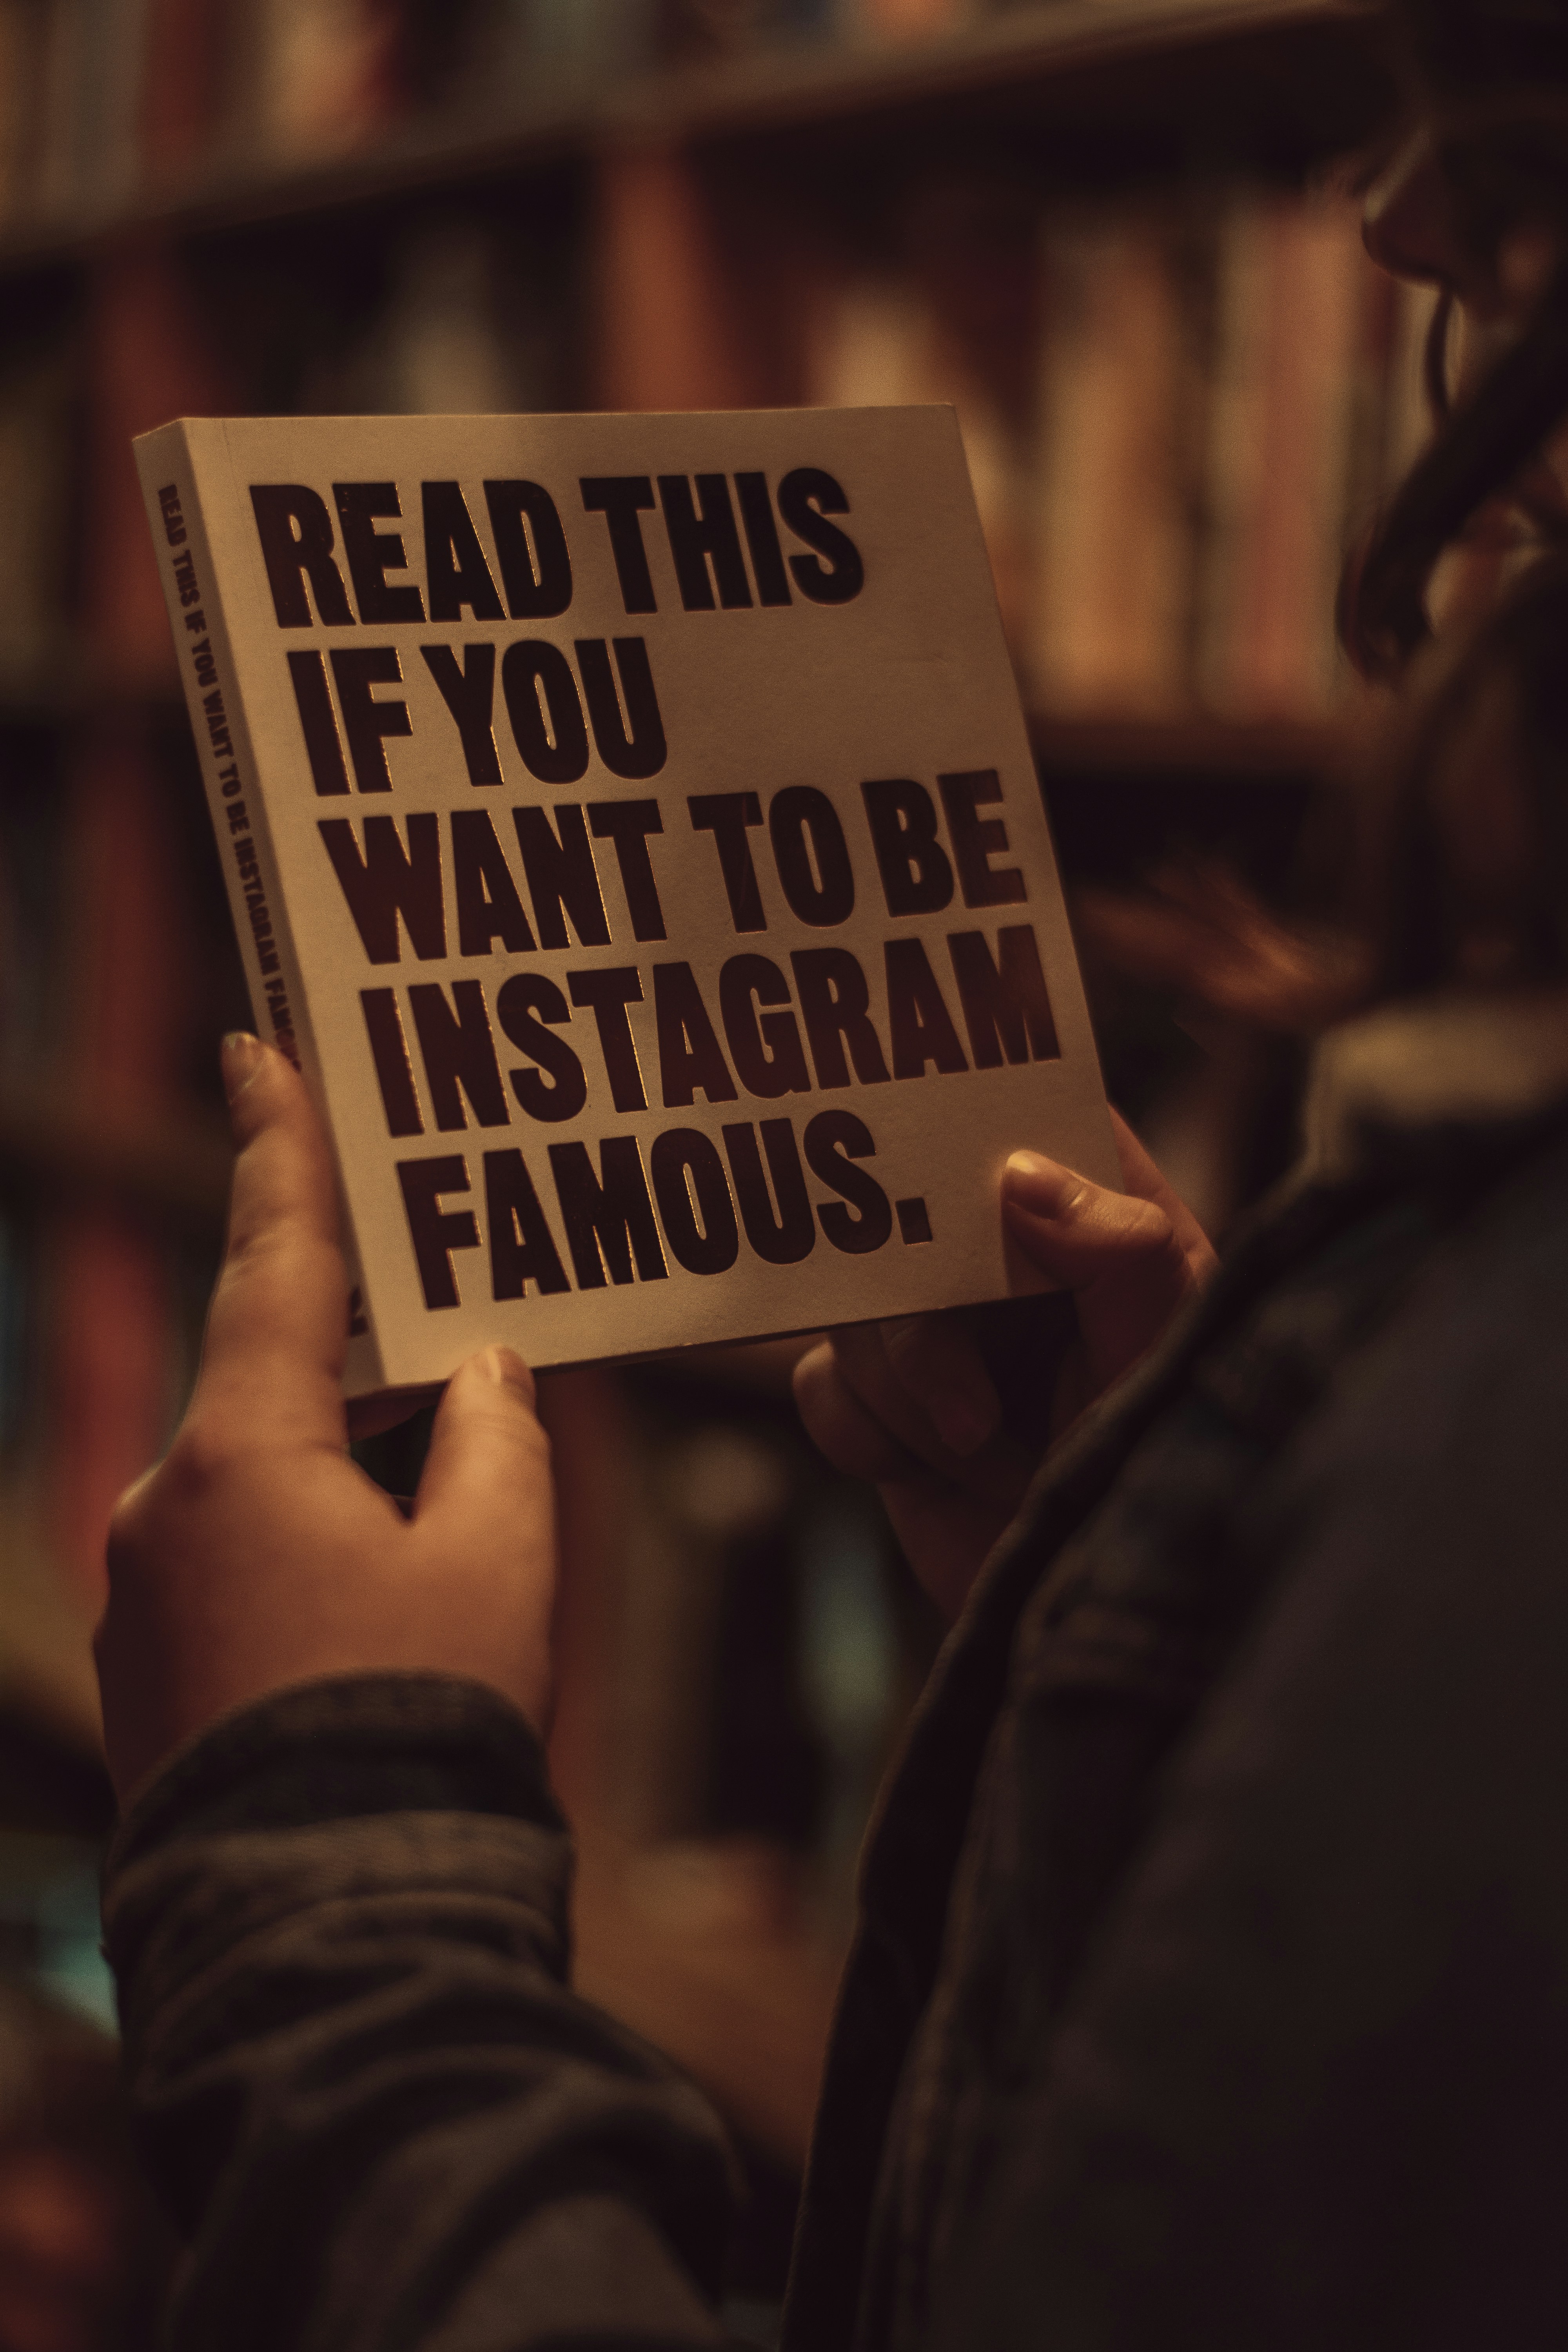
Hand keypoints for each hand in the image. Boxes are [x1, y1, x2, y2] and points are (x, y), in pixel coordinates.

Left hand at [95, 1034, 557, 1806]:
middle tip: (434, 1357)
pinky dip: (306, 1562)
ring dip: (343, 1489)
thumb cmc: (426, 1717)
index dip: (275, 1150)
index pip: (272, 1263)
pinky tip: (378, 1625)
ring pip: (259, 1488)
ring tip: (436, 1551)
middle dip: (359, 1377)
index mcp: (243, 1453)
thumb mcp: (501, 1556)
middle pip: (274, 1390)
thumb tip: (483, 1376)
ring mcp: (143, 1595)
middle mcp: (164, 1505)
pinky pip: (233, 1569)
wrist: (329, 1917)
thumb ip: (496, 1438)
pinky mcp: (146, 1672)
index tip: (250, 1051)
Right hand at [792, 1111, 1215, 1620]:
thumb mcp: (1170, 1360)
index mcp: (1104, 1224)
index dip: (983, 1110)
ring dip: (908, 1397)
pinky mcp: (889, 1405)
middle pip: (907, 1218)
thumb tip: (1019, 1174)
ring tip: (988, 1459)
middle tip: (972, 1412)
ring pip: (857, 1311)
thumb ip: (1121, 1253)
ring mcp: (944, 1334)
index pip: (1040, 1118)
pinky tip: (934, 1472)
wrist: (1102, 1616)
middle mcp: (1014, 1266)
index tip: (941, 1131)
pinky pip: (823, 1385)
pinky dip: (866, 1435)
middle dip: (924, 1325)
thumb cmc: (1170, 1479)